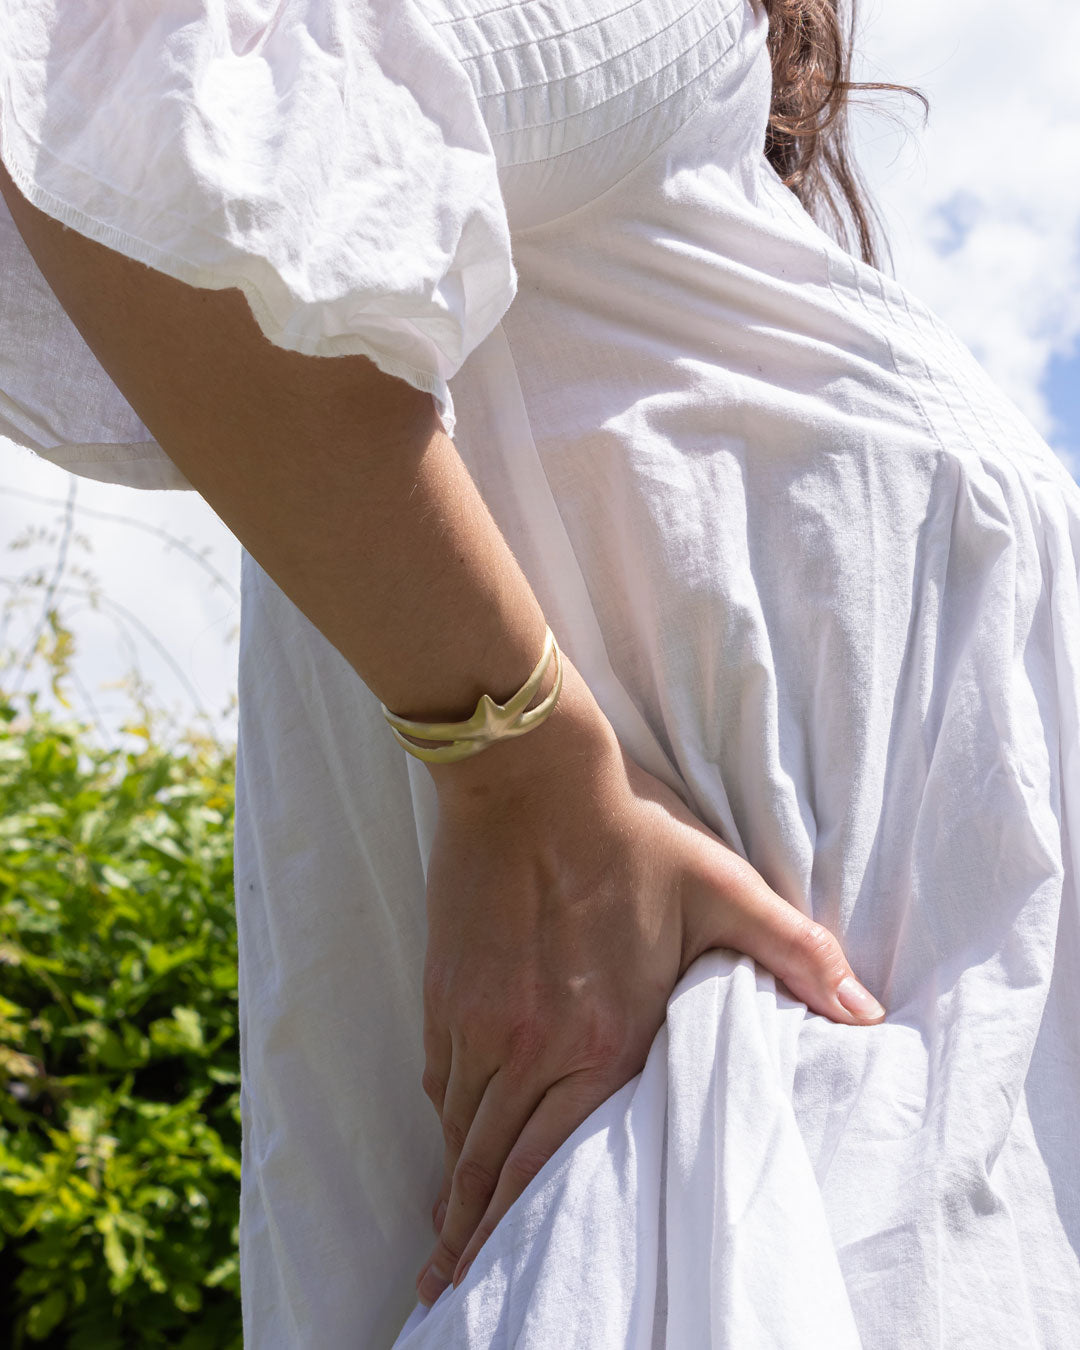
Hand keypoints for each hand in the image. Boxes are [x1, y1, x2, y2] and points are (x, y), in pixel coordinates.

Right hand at [414, 670, 884, 1306]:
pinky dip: (444, 1119)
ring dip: (452, 1187)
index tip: (503, 1269)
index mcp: (600, 1041)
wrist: (529, 780)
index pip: (553, 1162)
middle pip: (490, 1165)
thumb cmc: (627, 836)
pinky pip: (439, 1077)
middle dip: (471, 1232)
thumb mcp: (724, 889)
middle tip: (452, 1282)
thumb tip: (865, 1011)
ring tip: (443, 1235)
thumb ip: (796, 955)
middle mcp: (529, 1049)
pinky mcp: (446, 989)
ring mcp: (479, 1021)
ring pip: (458, 1130)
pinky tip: (447, 1136)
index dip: (525, 1225)